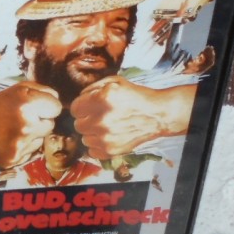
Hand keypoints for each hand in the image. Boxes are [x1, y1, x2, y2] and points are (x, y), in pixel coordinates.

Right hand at [0, 81, 61, 167]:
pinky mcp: (15, 158)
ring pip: (42, 140)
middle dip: (40, 121)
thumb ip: (41, 91)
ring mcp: (21, 144)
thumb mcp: (15, 89)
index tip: (38, 107)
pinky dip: (23, 147)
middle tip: (22, 118)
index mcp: (26, 104)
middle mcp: (26, 125)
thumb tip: (58, 100)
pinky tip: (8, 140)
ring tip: (13, 129)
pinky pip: (31, 152)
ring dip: (32, 135)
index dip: (47, 106)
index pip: (57, 107)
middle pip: (51, 125)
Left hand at [71, 77, 195, 158]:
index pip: (75, 109)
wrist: (158, 114)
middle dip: (87, 119)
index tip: (89, 107)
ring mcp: (106, 138)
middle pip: (78, 124)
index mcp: (102, 100)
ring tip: (106, 127)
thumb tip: (79, 99)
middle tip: (99, 116)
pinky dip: (98, 146)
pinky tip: (109, 137)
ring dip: (92, 133)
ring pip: (84, 138)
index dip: (82, 107)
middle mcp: (102, 120)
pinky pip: (92, 151)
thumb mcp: (115, 82)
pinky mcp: (112, 150)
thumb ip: (92, 88)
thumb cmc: (136, 96)